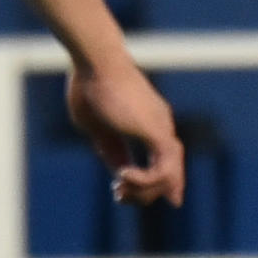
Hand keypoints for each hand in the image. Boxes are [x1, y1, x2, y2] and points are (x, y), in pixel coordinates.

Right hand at [68, 57, 186, 206]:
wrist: (94, 62)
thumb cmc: (87, 86)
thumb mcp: (96, 126)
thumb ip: (111, 148)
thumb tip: (120, 170)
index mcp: (148, 122)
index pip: (161, 161)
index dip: (152, 184)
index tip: (121, 193)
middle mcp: (160, 125)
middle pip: (169, 173)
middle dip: (145, 193)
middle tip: (118, 195)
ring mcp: (161, 128)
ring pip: (169, 176)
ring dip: (144, 191)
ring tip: (119, 188)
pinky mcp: (157, 131)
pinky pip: (163, 171)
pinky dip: (145, 181)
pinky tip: (123, 176)